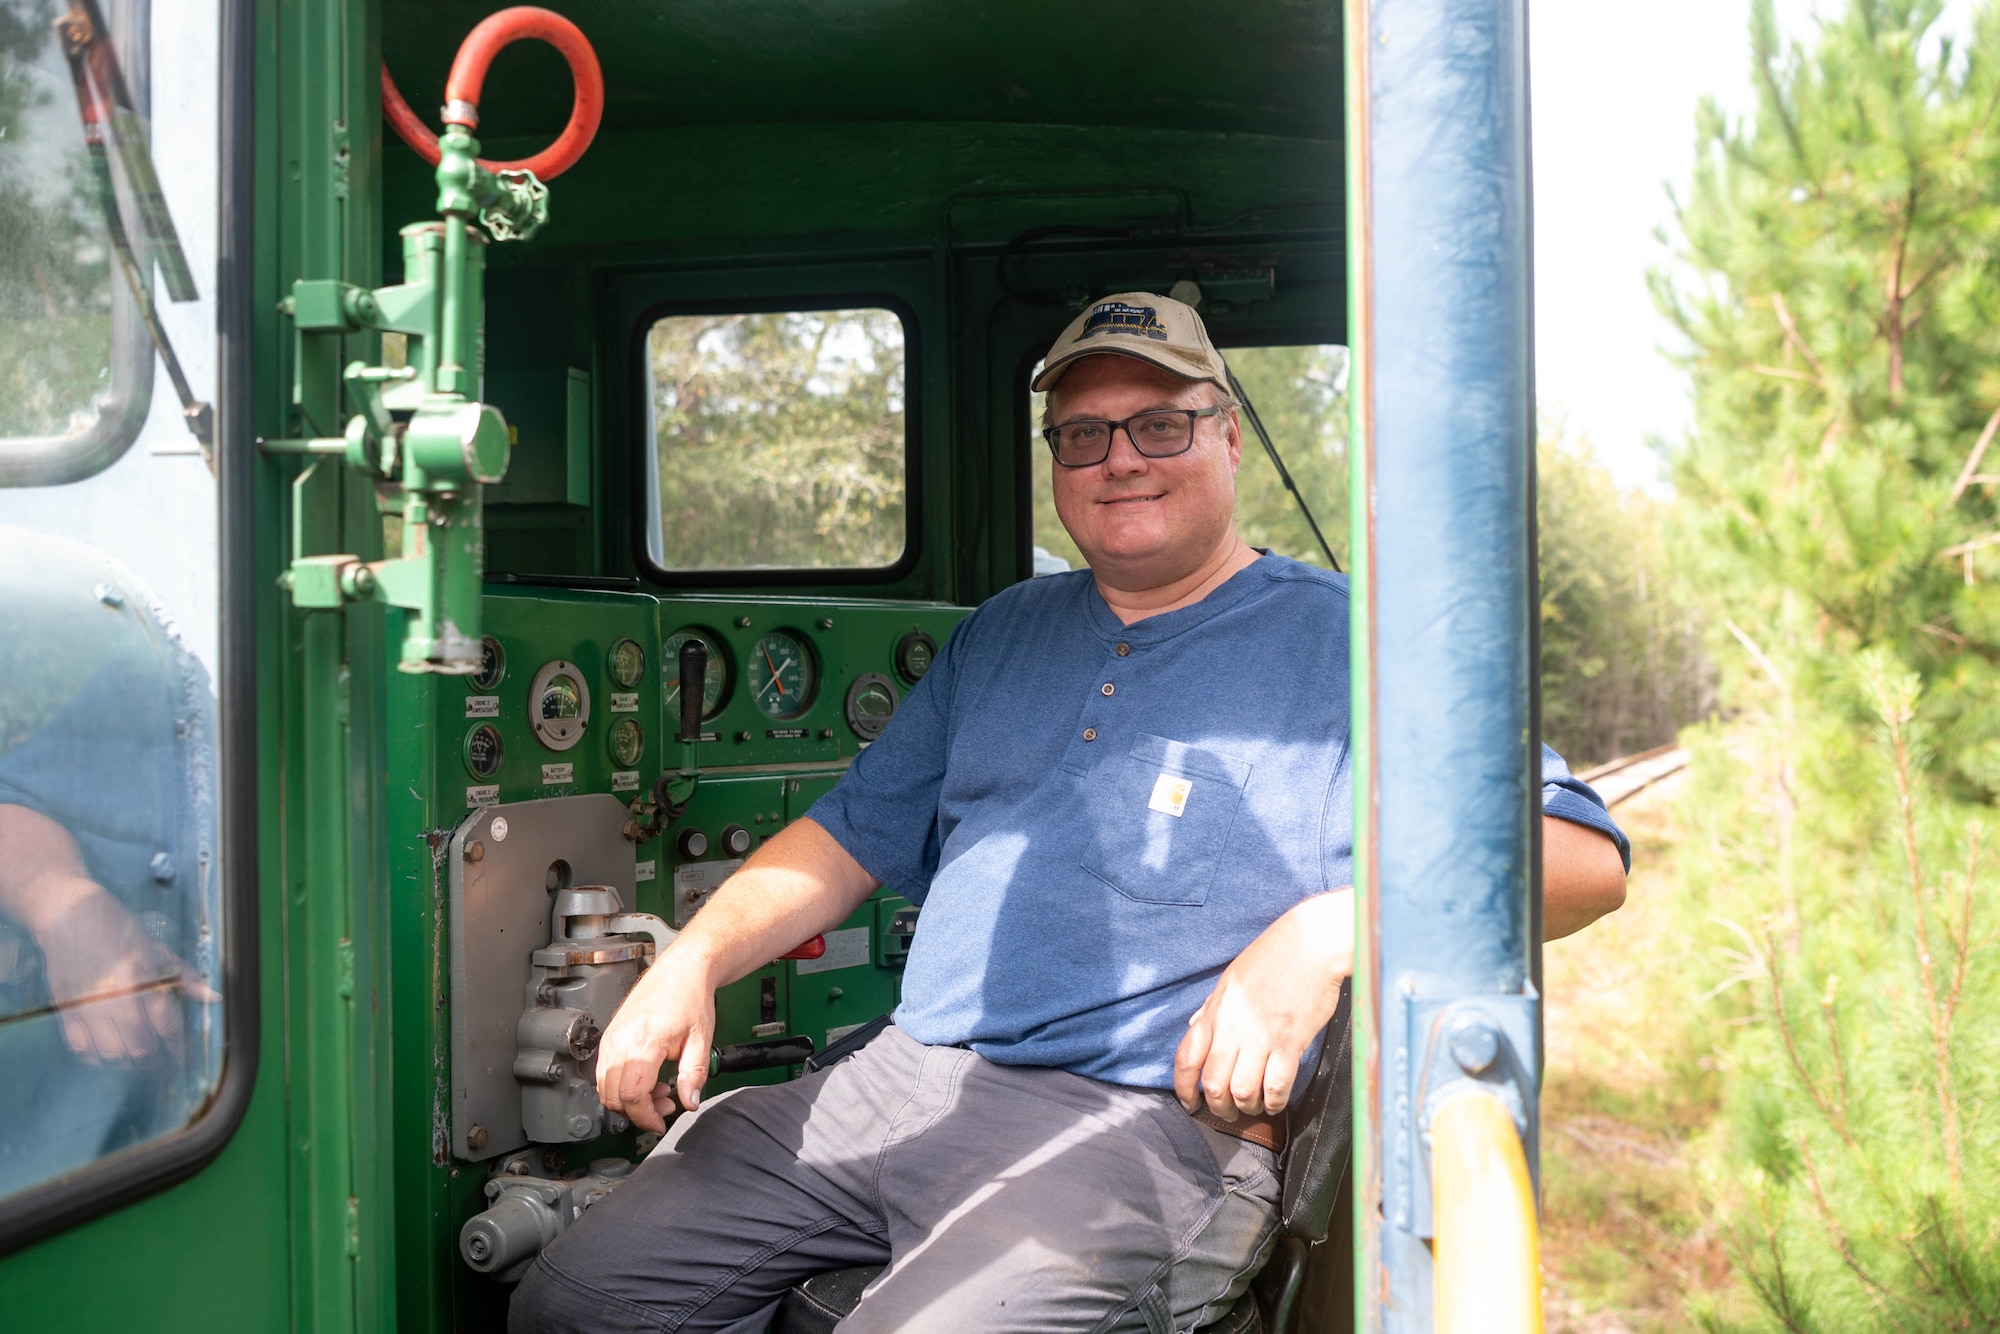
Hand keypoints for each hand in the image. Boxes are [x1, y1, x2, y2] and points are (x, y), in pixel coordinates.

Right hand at [34, 879, 213, 1065]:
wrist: (71, 917)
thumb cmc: (119, 931)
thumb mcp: (159, 949)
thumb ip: (187, 978)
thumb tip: (214, 999)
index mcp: (146, 980)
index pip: (168, 1027)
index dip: (177, 1048)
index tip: (181, 1058)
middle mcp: (119, 998)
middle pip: (141, 1048)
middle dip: (155, 1062)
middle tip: (160, 1066)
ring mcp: (90, 1006)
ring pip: (111, 1053)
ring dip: (126, 1064)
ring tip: (136, 1064)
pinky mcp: (66, 1009)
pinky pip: (80, 1047)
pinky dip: (94, 1058)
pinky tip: (105, 1056)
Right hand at [594, 944, 719, 1134]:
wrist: (680, 969)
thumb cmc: (690, 997)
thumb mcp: (701, 1040)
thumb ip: (694, 1075)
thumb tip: (689, 1102)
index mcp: (642, 1043)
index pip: (631, 1097)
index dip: (646, 1117)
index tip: (661, 1123)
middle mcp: (620, 1041)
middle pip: (613, 1097)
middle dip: (639, 1111)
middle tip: (666, 1106)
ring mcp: (611, 1039)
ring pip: (605, 1088)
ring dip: (629, 1100)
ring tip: (660, 1091)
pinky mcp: (610, 1037)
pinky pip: (606, 1073)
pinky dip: (622, 1085)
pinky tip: (648, 1079)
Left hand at [1175, 889, 1352, 1119]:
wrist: (1311, 944)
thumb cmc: (1272, 957)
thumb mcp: (1231, 979)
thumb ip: (1211, 1007)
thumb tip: (1195, 1025)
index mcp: (1214, 1011)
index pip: (1186, 1059)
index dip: (1183, 1089)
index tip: (1190, 1103)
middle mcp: (1232, 1028)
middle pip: (1213, 1084)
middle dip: (1217, 1107)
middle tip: (1227, 1113)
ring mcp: (1261, 1037)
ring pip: (1241, 1091)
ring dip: (1245, 1107)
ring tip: (1252, 1106)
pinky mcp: (1289, 1043)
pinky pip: (1275, 1086)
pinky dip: (1273, 1102)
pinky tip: (1275, 1101)